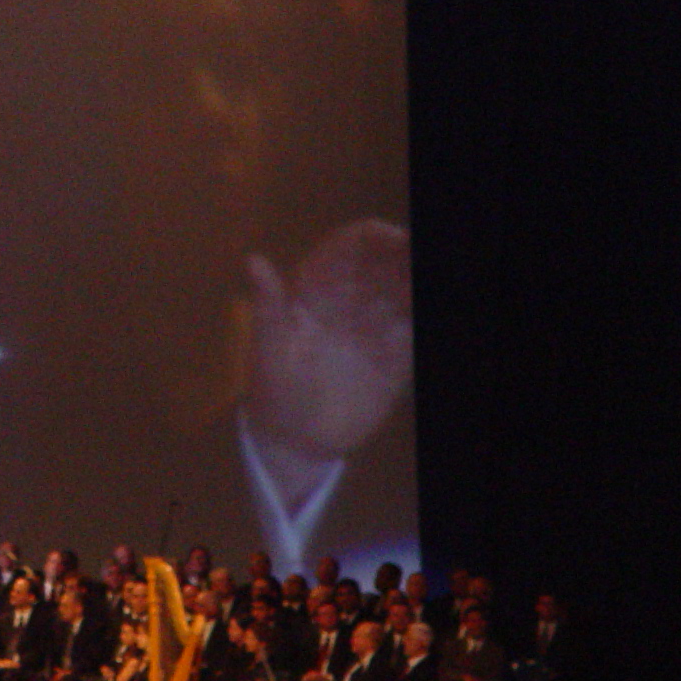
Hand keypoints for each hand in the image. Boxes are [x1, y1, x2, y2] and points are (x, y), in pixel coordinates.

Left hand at [246, 218, 412, 463]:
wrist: (295, 442)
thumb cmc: (273, 390)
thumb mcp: (269, 350)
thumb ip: (268, 306)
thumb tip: (253, 260)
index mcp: (316, 288)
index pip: (349, 248)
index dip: (374, 238)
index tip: (398, 240)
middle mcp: (349, 300)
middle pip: (386, 265)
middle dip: (405, 257)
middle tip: (420, 259)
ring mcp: (374, 328)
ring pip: (405, 293)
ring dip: (417, 284)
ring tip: (426, 285)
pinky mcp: (394, 358)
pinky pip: (413, 331)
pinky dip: (420, 320)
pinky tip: (425, 319)